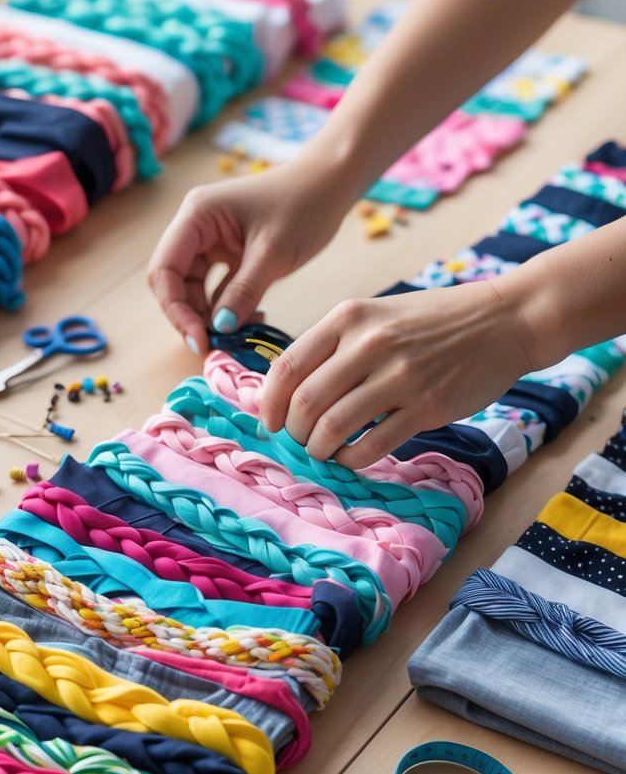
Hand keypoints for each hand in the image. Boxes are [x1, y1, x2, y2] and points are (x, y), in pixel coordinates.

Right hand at [147, 157, 349, 353]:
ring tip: (237, 335)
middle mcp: (196, 226)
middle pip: (175, 281)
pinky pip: (217, 287)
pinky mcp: (229, 252)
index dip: (175, 308)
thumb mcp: (274, 252)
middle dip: (191, 315)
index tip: (199, 339)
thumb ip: (244, 291)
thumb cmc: (305, 204)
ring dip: (210, 315)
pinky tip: (249, 320)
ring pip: (194, 288)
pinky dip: (228, 307)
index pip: (165, 268)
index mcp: (197, 215)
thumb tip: (220, 328)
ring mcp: (212, 240)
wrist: (331, 184)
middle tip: (214, 346)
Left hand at [259, 279, 537, 467]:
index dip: (269, 403)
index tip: (270, 423)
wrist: (503, 320)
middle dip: (294, 432)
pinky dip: (352, 459)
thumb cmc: (434, 321)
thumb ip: (336, 345)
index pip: (288, 367)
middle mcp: (369, 343)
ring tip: (323, 452)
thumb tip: (290, 392)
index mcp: (349, 317)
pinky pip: (372, 445)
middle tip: (300, 442)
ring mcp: (399, 376)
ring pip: (333, 427)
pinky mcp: (427, 406)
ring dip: (319, 449)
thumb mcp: (377, 315)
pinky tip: (352, 457)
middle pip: (306, 402)